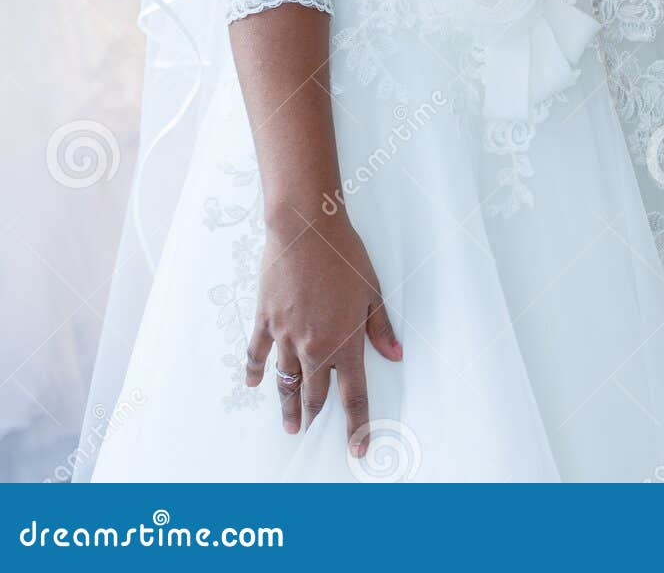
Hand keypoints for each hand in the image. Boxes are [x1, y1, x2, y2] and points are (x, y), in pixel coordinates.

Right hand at [245, 207, 402, 460]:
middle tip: (311, 434)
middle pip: (314, 394)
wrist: (305, 229)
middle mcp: (314, 347)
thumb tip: (395, 355)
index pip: (354, 395)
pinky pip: (257, 353)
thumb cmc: (344, 254)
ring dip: (287, 405)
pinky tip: (254, 383)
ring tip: (289, 424)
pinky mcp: (265, 320)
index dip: (357, 425)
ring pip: (286, 381)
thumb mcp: (372, 290)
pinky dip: (255, 371)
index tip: (358, 448)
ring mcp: (286, 336)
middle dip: (314, 418)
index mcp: (344, 342)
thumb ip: (381, 328)